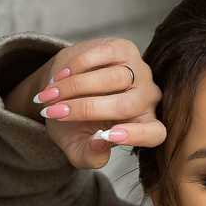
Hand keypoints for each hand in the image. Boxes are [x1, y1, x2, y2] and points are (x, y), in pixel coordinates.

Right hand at [3, 37, 165, 169]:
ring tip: (50, 96)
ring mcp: (139, 71)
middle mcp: (148, 98)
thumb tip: (100, 143)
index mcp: (144, 127)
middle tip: (55, 112)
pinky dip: (78, 66)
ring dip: (76, 87)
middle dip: (86, 109)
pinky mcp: (124, 49)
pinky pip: (105, 54)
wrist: (62, 88)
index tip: (109, 135)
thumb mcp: (77, 147)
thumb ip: (89, 156)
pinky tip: (60, 77)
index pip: (155, 133)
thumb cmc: (74, 124)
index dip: (136, 135)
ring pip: (115, 78)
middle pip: (126, 105)